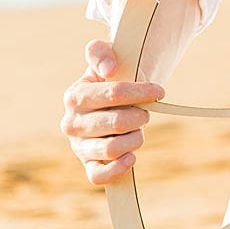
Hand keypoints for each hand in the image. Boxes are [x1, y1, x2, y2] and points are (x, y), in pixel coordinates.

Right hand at [60, 40, 164, 185]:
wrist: (108, 101)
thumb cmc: (109, 79)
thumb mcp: (105, 58)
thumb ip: (100, 52)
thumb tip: (110, 68)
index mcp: (75, 96)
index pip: (113, 93)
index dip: (141, 92)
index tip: (158, 91)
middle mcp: (72, 124)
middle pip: (116, 122)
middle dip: (139, 116)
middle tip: (145, 113)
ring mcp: (78, 146)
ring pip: (111, 149)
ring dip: (135, 139)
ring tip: (138, 131)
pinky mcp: (88, 164)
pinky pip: (98, 176)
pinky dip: (117, 169)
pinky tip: (131, 157)